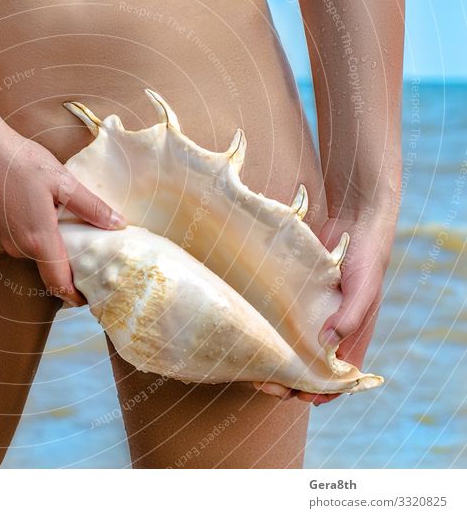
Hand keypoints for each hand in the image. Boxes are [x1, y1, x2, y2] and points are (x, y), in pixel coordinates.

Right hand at [0, 121, 125, 305]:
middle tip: (76, 235)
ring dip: (40, 239)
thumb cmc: (19, 160)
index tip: (86, 300)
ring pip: (28, 249)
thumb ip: (91, 206)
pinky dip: (23, 230)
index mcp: (38, 239)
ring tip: (49, 213)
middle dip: (60, 254)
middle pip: (45, 262)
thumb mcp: (62, 180)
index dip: (73, 295)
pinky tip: (26, 206)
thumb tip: (118, 224)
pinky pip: (12, 239)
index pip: (58, 281)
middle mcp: (16, 247)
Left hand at [255, 210, 395, 404]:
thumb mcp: (363, 289)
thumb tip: (327, 346)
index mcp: (354, 336)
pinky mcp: (298, 300)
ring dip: (277, 360)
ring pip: (293, 348)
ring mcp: (314, 316)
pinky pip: (283, 322)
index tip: (299, 398)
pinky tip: (252, 335)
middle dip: (290, 381)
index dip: (322, 392)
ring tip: (254, 365)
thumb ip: (350, 317)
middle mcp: (333, 330)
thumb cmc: (366, 259)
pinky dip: (270, 333)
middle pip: (310, 367)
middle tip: (265, 385)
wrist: (354, 221)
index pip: (340, 377)